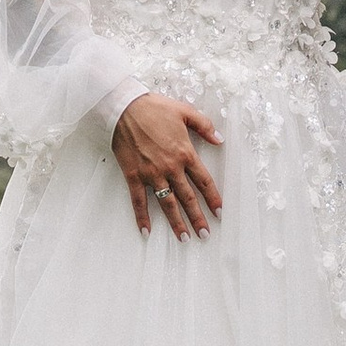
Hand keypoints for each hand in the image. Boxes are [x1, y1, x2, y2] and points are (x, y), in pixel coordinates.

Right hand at [111, 91, 223, 240]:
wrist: (125, 107)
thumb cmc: (154, 107)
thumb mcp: (185, 111)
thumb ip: (205, 126)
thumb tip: (220, 139)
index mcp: (184, 153)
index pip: (203, 181)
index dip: (212, 198)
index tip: (219, 212)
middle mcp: (170, 167)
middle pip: (188, 198)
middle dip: (198, 218)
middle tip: (205, 234)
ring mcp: (151, 174)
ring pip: (167, 203)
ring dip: (177, 222)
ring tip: (185, 238)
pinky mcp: (133, 175)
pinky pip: (139, 200)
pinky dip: (142, 217)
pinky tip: (146, 231)